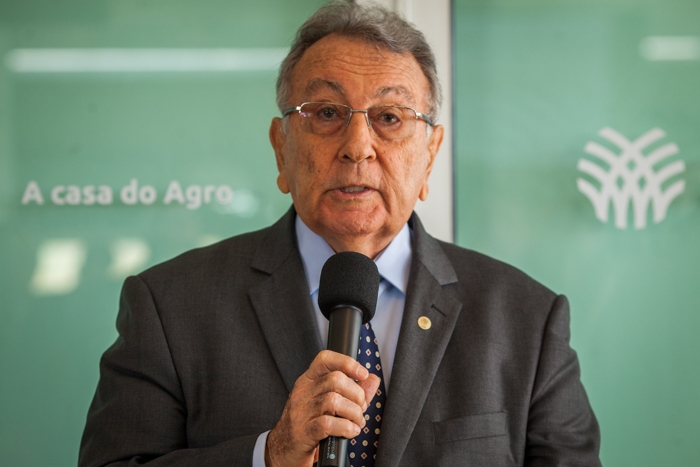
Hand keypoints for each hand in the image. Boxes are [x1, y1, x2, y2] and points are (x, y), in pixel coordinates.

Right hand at [265, 350, 380, 466]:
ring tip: (356, 422)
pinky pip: (328, 424)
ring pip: (334, 401)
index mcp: (307, 381)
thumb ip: (352, 391)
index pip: (325, 359)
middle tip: (360, 408)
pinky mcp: (303, 432)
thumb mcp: (327, 404)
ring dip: (354, 414)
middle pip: (335, 380)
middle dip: (356, 395)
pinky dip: (346, 428)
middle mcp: (302, 393)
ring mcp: (300, 412)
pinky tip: (350, 432)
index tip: (362, 374)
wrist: (282, 450)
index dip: (347, 362)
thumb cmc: (307, 424)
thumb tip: (372, 379)